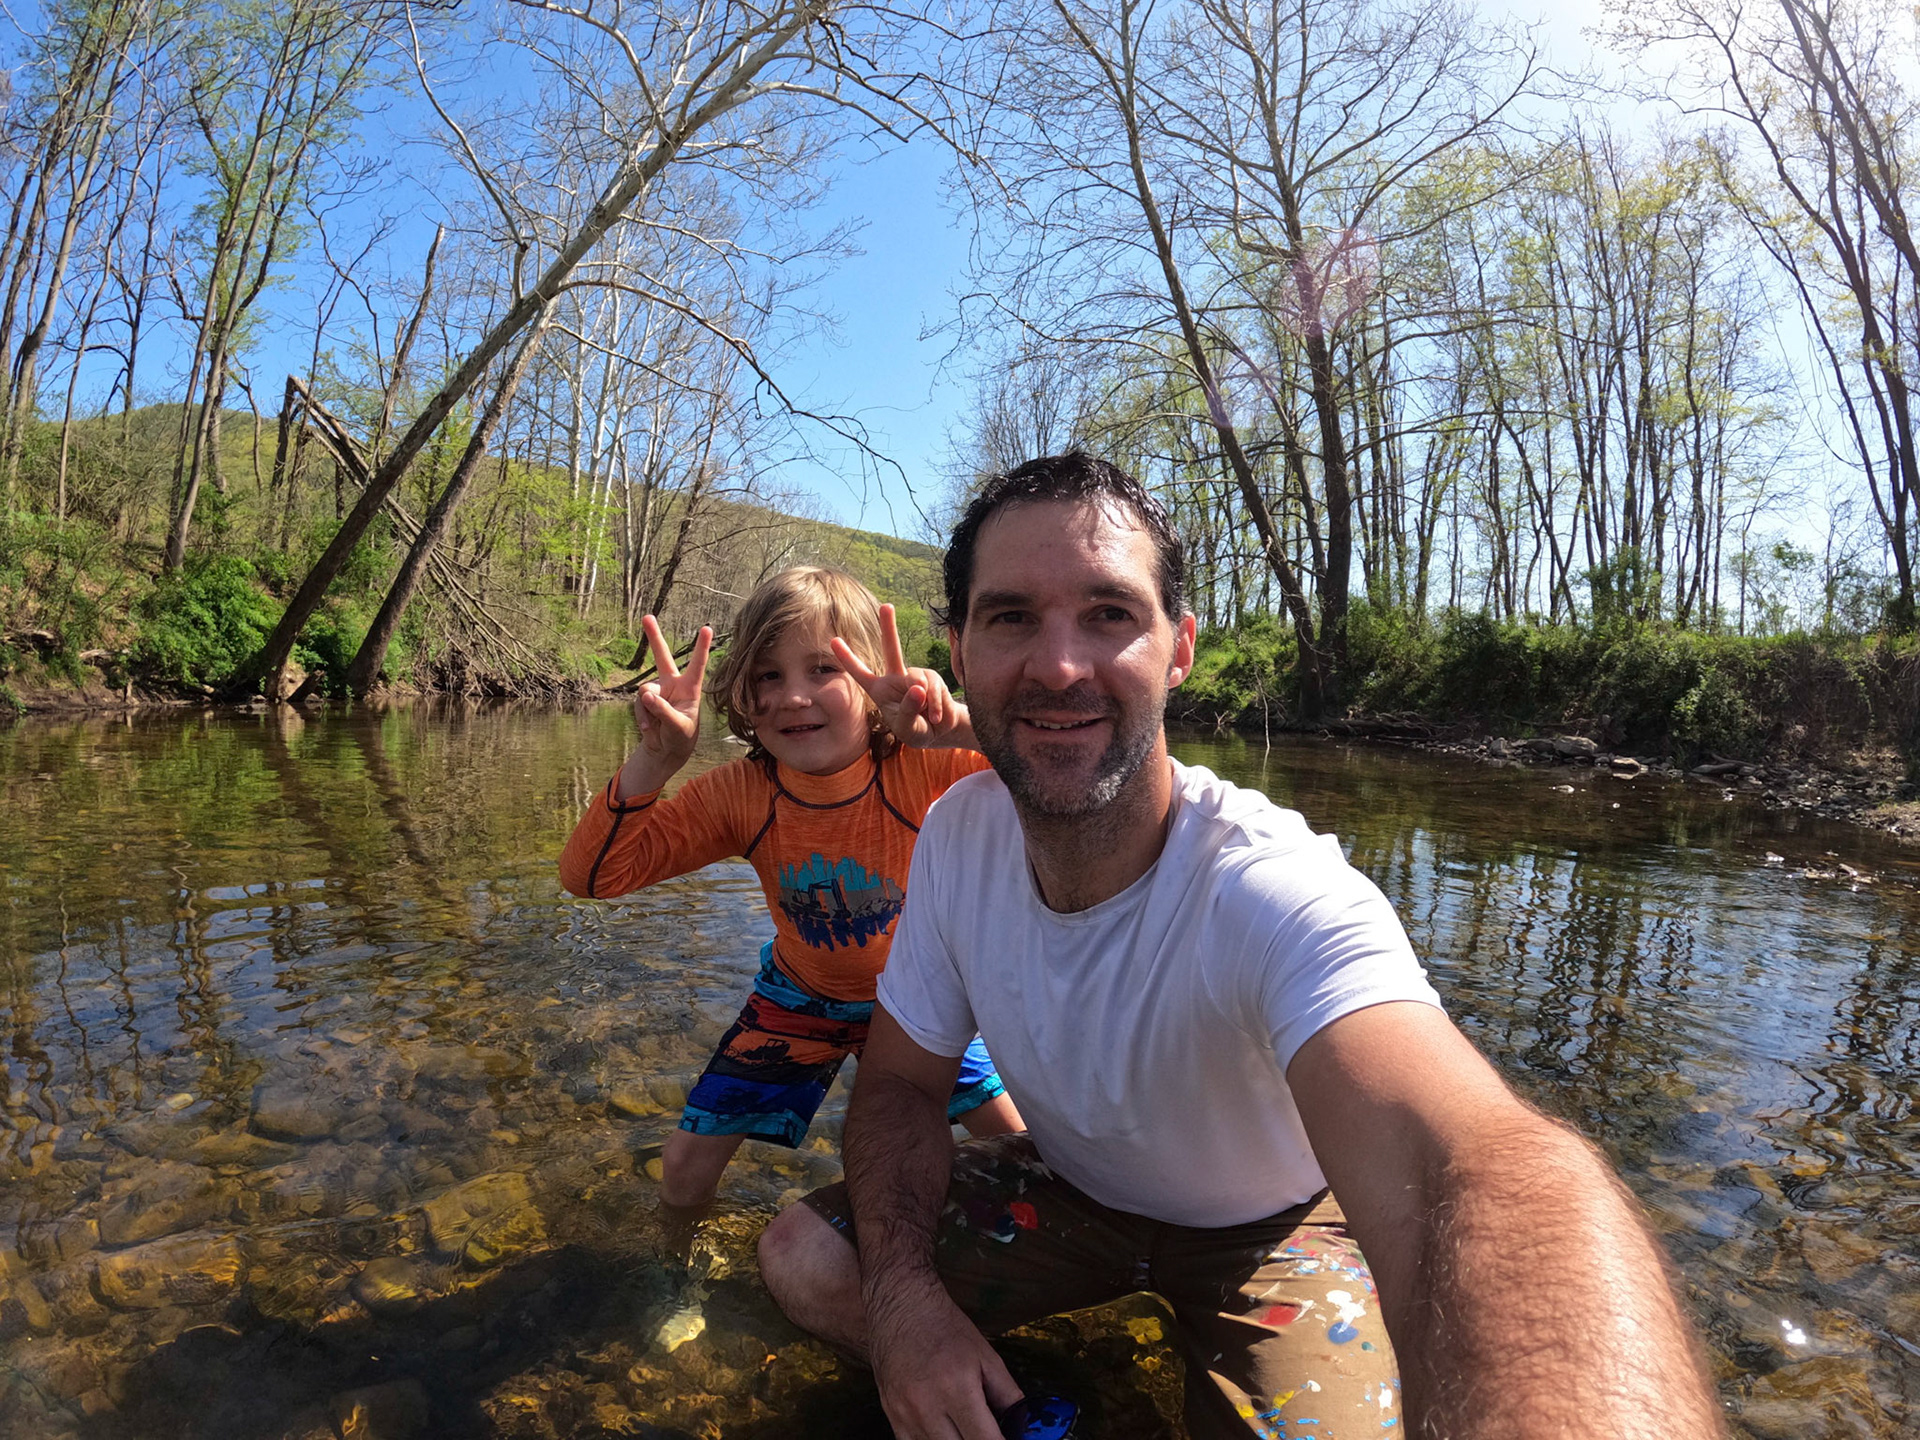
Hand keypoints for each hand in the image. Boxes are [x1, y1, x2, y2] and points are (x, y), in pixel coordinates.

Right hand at [617, 616, 711, 798]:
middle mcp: (673, 684)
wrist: (666, 749)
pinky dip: (642, 717)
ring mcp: (657, 691)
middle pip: (662, 656)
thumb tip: (646, 695)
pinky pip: (638, 704)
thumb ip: (664, 711)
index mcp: (690, 688)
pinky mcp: (644, 700)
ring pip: (645, 691)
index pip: (697, 664)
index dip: (702, 647)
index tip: (707, 628)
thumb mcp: (678, 727)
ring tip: (655, 725)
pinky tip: (648, 728)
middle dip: (653, 637)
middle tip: (647, 616)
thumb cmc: (681, 737)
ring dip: (648, 709)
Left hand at [833, 605, 975, 749]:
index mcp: (880, 690)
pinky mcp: (932, 678)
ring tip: (928, 718)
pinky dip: (936, 704)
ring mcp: (914, 676)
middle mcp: (895, 678)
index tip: (833, 640)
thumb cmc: (916, 731)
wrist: (942, 733)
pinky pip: (932, 687)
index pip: (860, 673)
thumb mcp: (907, 729)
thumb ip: (907, 711)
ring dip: (924, 703)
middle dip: (889, 627)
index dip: (847, 658)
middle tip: (886, 606)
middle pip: (891, 649)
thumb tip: (917, 687)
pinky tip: (936, 717)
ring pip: (917, 679)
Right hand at [868, 1283, 1022, 1439]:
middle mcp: (927, 1406)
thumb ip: (1008, 1395)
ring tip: (966, 1428)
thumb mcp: (986, 1356)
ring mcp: (905, 1415)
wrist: (901, 1308)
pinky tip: (944, 1431)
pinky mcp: (892, 1418)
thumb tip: (1021, 1426)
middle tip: (987, 1432)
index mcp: (957, 1387)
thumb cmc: (945, 1328)